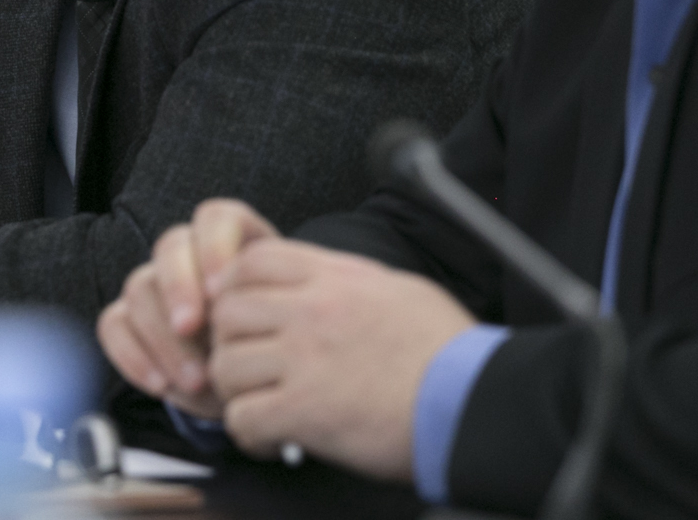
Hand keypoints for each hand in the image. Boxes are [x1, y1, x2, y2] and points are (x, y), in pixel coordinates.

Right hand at [98, 198, 278, 416]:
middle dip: (177, 286)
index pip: (216, 218)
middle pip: (170, 246)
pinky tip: (160, 385)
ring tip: (195, 379)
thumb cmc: (274, 347)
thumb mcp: (281, 326)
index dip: (214, 247)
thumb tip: (239, 310)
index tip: (220, 291)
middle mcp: (189, 255)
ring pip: (140, 287)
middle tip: (191, 327)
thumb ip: (264, 309)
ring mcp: (155, 285)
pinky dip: (132, 355)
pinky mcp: (127, 319)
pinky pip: (114, 324)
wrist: (255, 384)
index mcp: (233, 241)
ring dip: (163, 336)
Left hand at [208, 241, 475, 480]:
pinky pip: (241, 417)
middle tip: (249, 365)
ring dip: (236, 391)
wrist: (472, 402)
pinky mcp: (305, 410)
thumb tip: (326, 283)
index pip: (253, 260)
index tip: (244, 314)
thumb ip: (349, 281)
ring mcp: (305, 360)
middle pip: (227, 311)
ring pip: (225, 365)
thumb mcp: (398, 290)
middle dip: (229, 341)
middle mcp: (312, 312)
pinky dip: (248, 433)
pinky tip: (272, 438)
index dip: (235, 286)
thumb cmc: (449, 352)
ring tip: (260, 405)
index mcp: (335, 278)